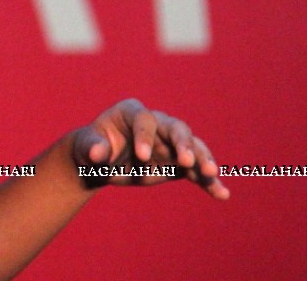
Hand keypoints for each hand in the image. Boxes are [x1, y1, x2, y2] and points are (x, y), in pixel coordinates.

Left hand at [71, 98, 229, 199]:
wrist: (100, 163)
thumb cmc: (90, 148)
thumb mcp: (85, 147)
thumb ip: (92, 147)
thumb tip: (97, 153)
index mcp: (131, 112)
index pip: (144, 120)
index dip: (144, 136)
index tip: (141, 157)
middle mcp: (156, 124)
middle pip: (175, 128)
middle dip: (183, 143)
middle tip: (187, 161)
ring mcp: (170, 143)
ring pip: (192, 147)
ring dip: (202, 160)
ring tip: (211, 175)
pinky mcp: (178, 163)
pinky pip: (196, 171)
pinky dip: (209, 182)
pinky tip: (222, 194)